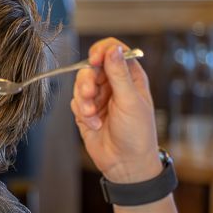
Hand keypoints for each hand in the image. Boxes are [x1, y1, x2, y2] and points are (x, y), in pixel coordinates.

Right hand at [70, 38, 161, 182]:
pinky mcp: (86, 111)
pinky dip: (82, 112)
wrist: (125, 163)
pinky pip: (75, 102)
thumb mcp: (130, 101)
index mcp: (130, 77)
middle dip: (88, 81)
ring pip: (80, 84)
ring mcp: (99, 97)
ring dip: (84, 100)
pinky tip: (94, 124)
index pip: (114, 51)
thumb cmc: (137, 134)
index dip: (102, 51)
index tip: (94, 60)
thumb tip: (114, 49)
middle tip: (91, 95)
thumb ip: (119, 74)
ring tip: (92, 115)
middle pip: (92, 67)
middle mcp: (113, 84)